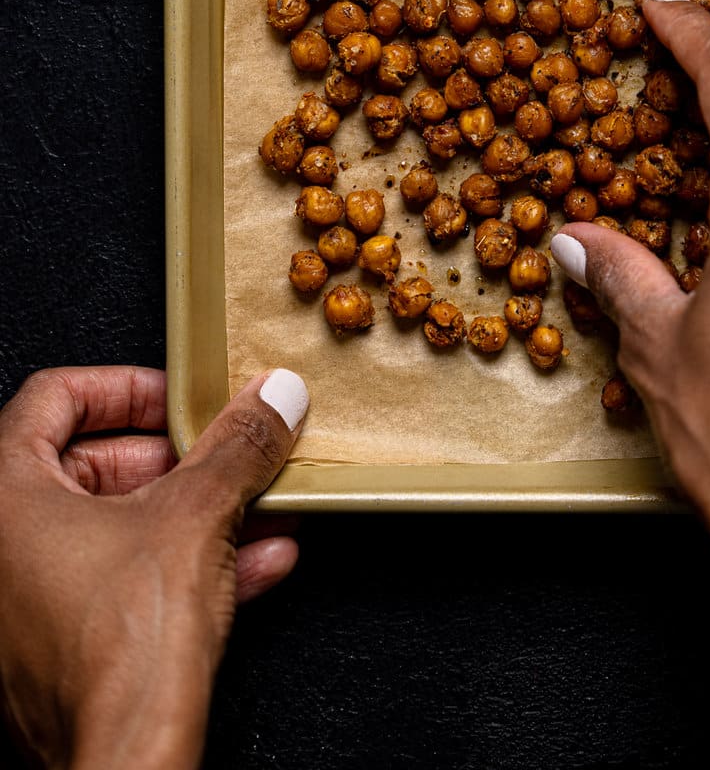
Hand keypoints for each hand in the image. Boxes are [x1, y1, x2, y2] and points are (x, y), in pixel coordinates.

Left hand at [0, 364, 307, 769]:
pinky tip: (251, 565)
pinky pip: (116, 585)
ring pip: (111, 530)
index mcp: (2, 493)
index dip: (129, 388)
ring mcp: (20, 606)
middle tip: (227, 455)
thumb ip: (236, 445)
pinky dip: (178, 567)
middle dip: (176, 460)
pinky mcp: (51, 654)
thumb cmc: (124, 651)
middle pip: (88, 464)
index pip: (55, 397)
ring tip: (257, 508)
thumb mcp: (198, 516)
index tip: (182, 400)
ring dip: (191, 514)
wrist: (125, 766)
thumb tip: (272, 398)